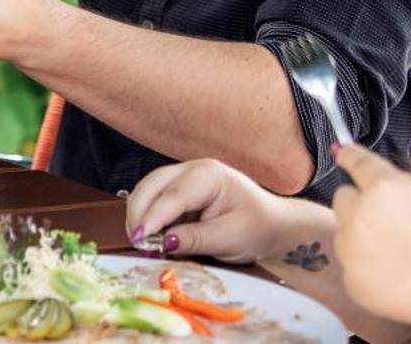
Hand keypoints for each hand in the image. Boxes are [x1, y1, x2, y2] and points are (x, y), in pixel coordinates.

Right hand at [124, 159, 319, 262]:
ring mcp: (184, 175)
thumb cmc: (257, 229)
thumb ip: (194, 239)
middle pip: (152, 185)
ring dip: (140, 213)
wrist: (274, 225)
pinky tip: (150, 233)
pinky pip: (155, 197)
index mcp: (209, 175)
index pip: (172, 195)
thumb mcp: (229, 239)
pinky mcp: (180, 188)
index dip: (153, 217)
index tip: (140, 238)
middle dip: (139, 212)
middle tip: (136, 241)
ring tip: (141, 240)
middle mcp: (192, 169)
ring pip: (149, 189)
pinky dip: (148, 214)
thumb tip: (163, 242)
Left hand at [333, 145, 410, 333]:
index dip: (349, 157)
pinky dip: (366, 267)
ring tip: (395, 252)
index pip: (355, 161)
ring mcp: (351, 249)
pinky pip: (351, 264)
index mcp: (384, 188)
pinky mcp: (352, 279)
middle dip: (359, 204)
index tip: (342, 153)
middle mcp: (359, 215)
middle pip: (342, 197)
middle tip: (386, 219)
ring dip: (360, 237)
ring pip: (342, 232)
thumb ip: (401, 181)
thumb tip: (372, 172)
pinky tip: (393, 274)